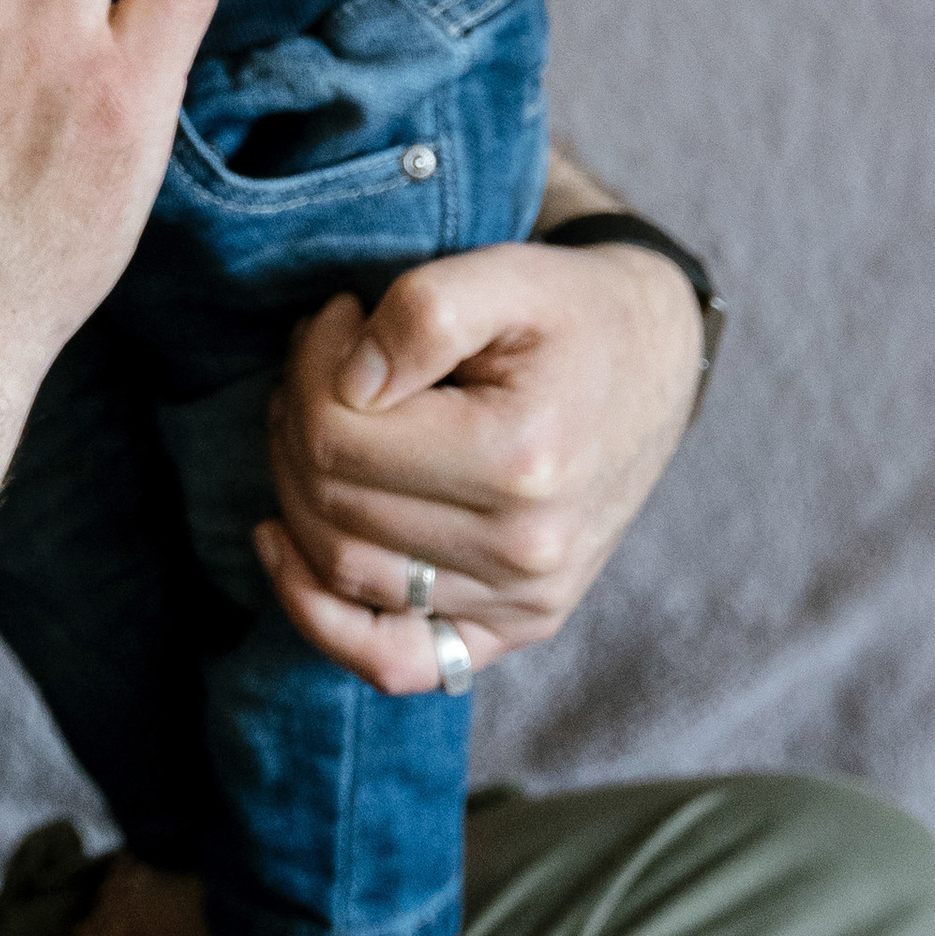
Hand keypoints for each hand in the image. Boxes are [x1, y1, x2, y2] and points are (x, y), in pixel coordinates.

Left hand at [254, 234, 704, 695]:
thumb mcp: (507, 275)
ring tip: (318, 419)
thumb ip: (422, 312)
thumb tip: (348, 383)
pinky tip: (282, 547)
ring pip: (344, 571)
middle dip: (297, 421)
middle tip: (318, 359)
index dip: (310, 367)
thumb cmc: (571, 314)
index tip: (337, 316)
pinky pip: (394, 661)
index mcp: (522, 461)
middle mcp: (525, 551)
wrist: (652, 362)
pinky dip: (320, 618)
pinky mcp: (516, 627)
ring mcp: (523, 602)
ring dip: (297, 491)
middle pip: (334, 504)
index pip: (339, 437)